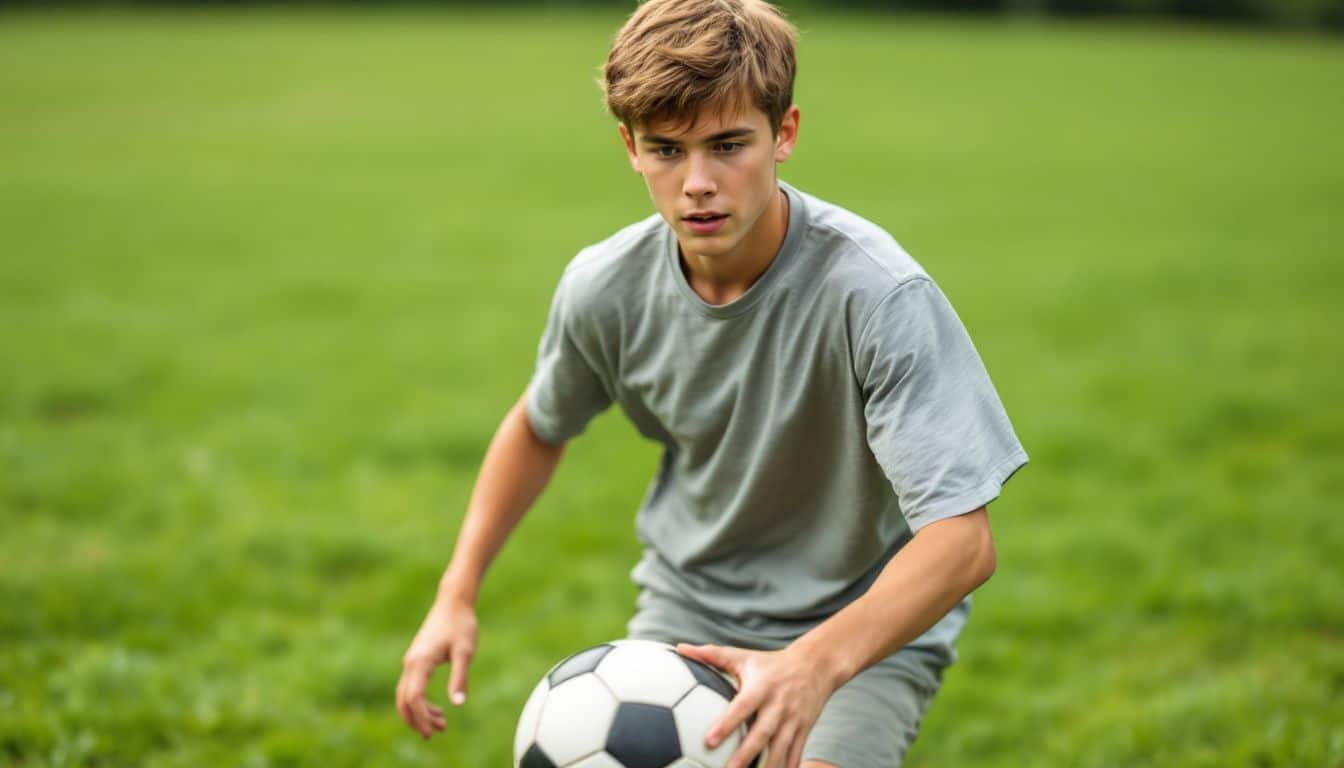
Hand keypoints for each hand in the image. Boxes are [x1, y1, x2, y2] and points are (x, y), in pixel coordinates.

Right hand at [396, 597, 477, 738]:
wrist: (453, 602)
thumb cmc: (461, 625)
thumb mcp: (465, 652)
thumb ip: (460, 678)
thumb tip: (458, 704)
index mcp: (420, 662)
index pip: (414, 697)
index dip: (422, 717)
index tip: (436, 729)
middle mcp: (411, 663)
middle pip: (404, 700)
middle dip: (416, 720)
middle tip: (434, 734)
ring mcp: (411, 661)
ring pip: (405, 695)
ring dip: (419, 713)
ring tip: (441, 724)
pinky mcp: (416, 659)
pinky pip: (411, 687)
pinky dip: (420, 702)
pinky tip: (438, 708)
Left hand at [676, 642, 836, 767]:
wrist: (816, 665)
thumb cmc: (770, 663)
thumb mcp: (743, 656)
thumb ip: (711, 655)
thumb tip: (679, 648)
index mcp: (761, 687)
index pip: (742, 707)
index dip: (726, 724)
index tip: (708, 741)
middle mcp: (778, 705)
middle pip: (762, 733)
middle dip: (746, 754)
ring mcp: (793, 719)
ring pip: (780, 748)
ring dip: (767, 766)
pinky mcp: (804, 729)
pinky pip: (796, 752)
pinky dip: (789, 767)